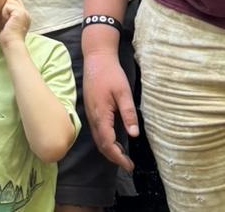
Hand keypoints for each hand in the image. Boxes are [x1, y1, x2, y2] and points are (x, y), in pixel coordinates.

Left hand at [0, 0, 30, 48]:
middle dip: (6, 8)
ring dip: (5, 11)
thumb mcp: (10, 23)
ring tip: (7, 21)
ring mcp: (24, 12)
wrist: (12, 45)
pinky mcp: (19, 13)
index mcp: (25, 16)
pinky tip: (7, 21)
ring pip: (9, 1)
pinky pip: (7, 6)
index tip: (6, 14)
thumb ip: (10, 14)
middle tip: (6, 21)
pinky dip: (4, 13)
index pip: (17, 1)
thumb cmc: (8, 38)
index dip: (9, 4)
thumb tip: (4, 6)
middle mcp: (26, 13)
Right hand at [82, 48, 137, 171]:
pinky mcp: (91, 109)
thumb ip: (128, 113)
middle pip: (101, 144)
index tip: (129, 166)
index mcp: (101, 114)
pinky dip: (105, 140)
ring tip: (123, 155)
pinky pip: (97, 131)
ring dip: (109, 149)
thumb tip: (134, 134)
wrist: (96, 57)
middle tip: (128, 164)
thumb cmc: (110, 73)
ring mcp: (90, 113)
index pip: (107, 143)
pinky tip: (115, 139)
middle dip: (114, 157)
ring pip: (98, 139)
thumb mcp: (123, 91)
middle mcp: (93, 117)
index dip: (118, 157)